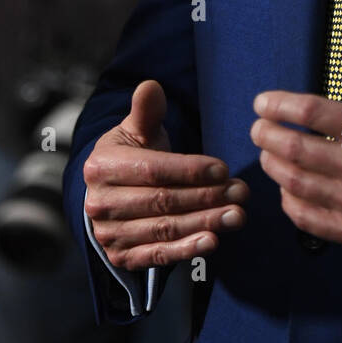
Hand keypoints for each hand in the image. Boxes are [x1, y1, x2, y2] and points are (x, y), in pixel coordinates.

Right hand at [84, 80, 248, 269]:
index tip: (224, 169)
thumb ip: (146, 111)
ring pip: (164, 229)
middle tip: (242, 193)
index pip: (153, 170)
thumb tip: (151, 86)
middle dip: (207, 197)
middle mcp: (100, 203)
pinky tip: (213, 241)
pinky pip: (157, 256)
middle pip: (162, 201)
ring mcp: (108, 234)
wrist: (112, 194)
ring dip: (205, 223)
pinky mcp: (121, 256)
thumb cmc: (133, 156)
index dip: (190, 170)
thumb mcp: (136, 131)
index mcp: (101, 167)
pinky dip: (186, 250)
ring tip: (237, 215)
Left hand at [252, 30, 341, 258]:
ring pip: (293, 181)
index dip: (278, 104)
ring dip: (272, 164)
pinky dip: (288, 201)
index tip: (262, 102)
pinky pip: (305, 217)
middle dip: (265, 134)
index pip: (310, 111)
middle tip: (258, 128)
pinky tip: (287, 189)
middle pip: (293, 146)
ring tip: (269, 154)